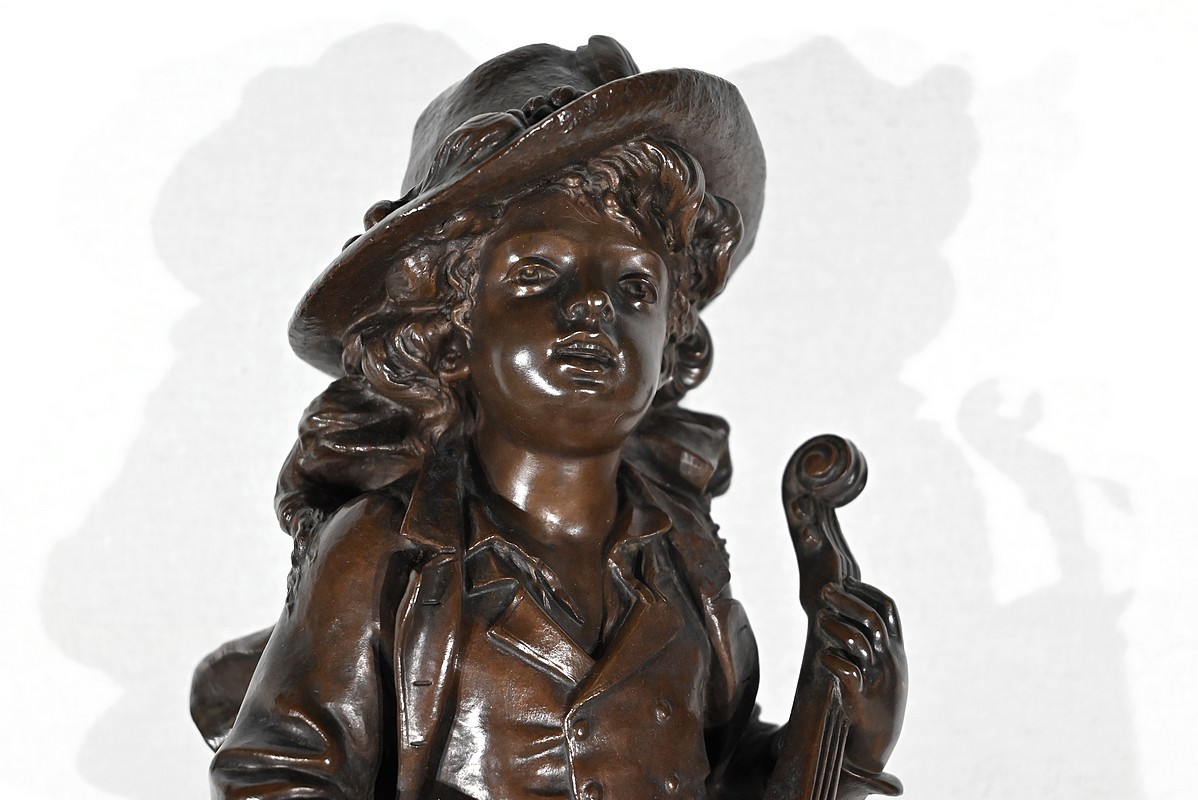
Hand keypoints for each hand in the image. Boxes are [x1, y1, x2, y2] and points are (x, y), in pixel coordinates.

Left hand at [813, 578, 906, 774]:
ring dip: (834, 625)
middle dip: (847, 600)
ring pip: (857, 641)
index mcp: (896, 650)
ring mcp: (877, 680)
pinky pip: (845, 672)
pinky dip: (830, 659)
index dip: (867, 590)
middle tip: (824, 591)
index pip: (888, 608)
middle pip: (871, 618)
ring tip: (818, 618)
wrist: (875, 746)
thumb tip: (851, 607)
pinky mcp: (861, 699)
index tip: (846, 581)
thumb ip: (874, 641)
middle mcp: (890, 661)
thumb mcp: (883, 667)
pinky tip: (821, 655)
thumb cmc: (874, 700)